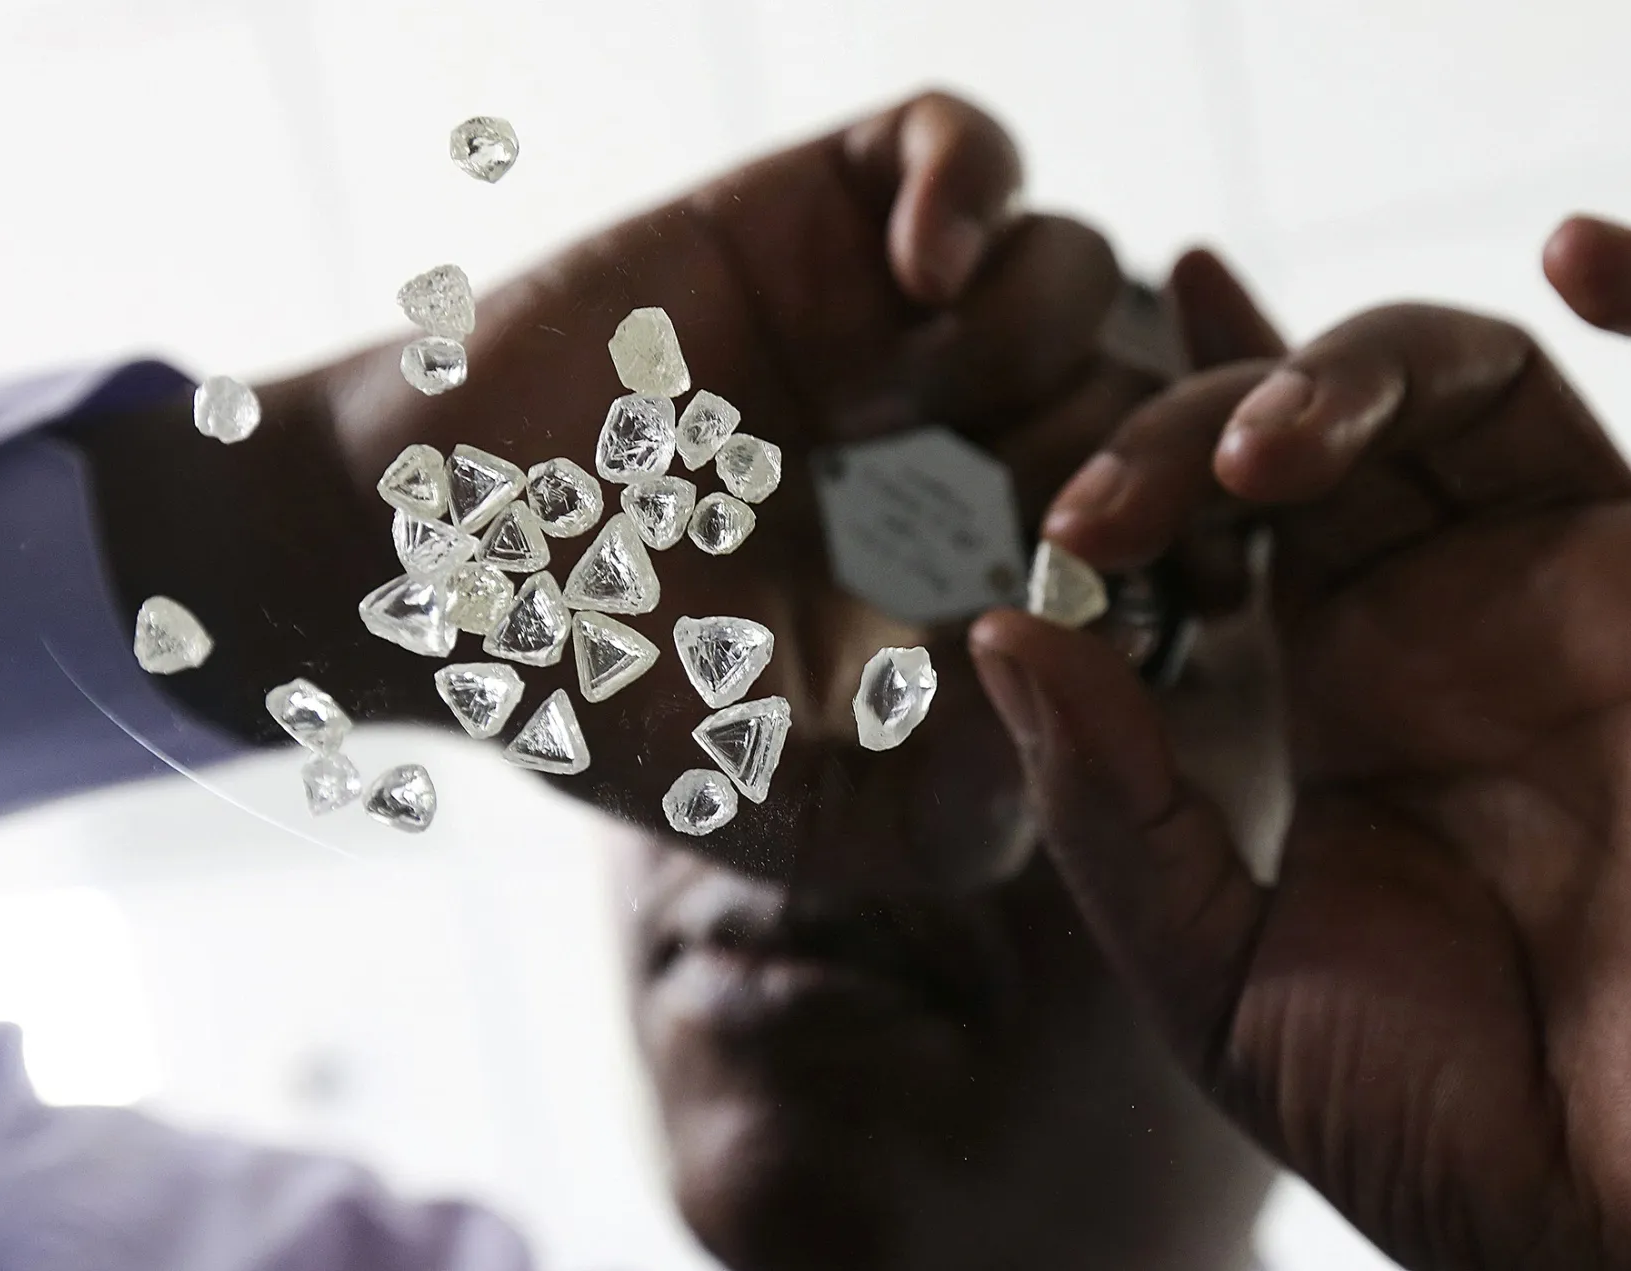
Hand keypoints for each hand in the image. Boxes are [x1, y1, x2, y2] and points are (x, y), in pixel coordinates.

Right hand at [80, 92, 1141, 886]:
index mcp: (978, 557)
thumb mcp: (793, 800)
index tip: (1176, 585)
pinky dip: (966, 183)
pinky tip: (921, 275)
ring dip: (1042, 331)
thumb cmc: (604, 688)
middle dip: (1140, 444)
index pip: (1159, 520)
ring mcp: (890, 316)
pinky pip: (955, 139)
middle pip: (1135, 381)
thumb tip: (1093, 721)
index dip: (1196, 540)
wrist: (434, 566)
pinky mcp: (815, 214)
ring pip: (1068, 266)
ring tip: (940, 398)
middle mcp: (957, 428)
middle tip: (1079, 505)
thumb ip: (946, 807)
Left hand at [971, 218, 1630, 1267]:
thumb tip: (1005, 628)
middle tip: (1114, 501)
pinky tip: (1586, 252)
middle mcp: (1463, 621)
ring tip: (1258, 451)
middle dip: (1203, 421)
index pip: (1239, 504)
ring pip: (1482, 382)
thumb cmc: (1438, 1136)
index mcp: (1342, 688)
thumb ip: (1110, 802)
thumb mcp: (1214, 976)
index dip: (1155, 426)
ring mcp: (1596, 595)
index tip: (1049, 393)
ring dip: (1358, 367)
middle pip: (1329, 425)